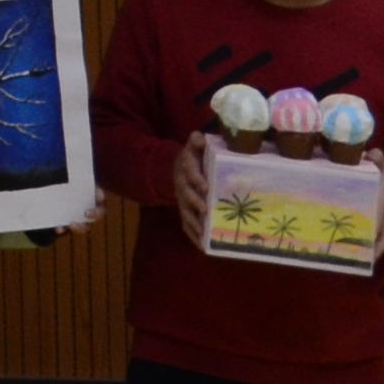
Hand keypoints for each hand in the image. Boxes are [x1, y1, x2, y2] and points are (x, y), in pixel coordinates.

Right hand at [173, 132, 215, 251]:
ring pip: (185, 212)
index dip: (196, 179)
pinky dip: (193, 235)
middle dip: (194, 202)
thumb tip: (200, 137)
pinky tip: (203, 246)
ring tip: (203, 233)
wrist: (177, 170)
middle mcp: (181, 185)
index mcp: (186, 168)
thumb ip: (197, 142)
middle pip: (186, 195)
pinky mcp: (185, 212)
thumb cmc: (194, 159)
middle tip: (205, 210)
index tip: (205, 186)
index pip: (189, 172)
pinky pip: (187, 225)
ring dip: (194, 223)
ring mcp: (182, 201)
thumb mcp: (194, 147)